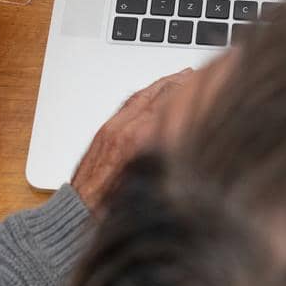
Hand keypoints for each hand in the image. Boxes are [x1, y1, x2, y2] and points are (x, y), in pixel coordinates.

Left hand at [71, 69, 194, 217]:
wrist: (80, 211)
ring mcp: (113, 128)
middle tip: (196, 74)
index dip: (190, 90)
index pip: (169, 103)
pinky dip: (146, 93)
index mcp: (138, 141)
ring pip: (143, 96)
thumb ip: (166, 154)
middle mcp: (125, 129)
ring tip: (181, 77)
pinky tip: (156, 92)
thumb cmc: (114, 206)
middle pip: (158, 94)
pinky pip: (128, 103)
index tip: (204, 81)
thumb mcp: (150, 182)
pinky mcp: (105, 131)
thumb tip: (185, 138)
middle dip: (179, 82)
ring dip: (164, 84)